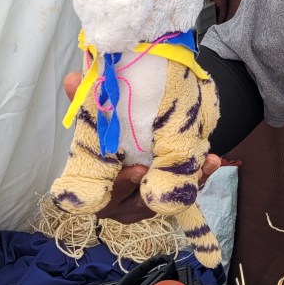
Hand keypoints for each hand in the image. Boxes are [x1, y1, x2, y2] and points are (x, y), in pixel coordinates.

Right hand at [61, 73, 219, 222]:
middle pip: (141, 204)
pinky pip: (185, 193)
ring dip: (188, 181)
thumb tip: (72, 78)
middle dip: (161, 188)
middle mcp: (121, 205)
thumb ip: (88, 107)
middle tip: (176, 168)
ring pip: (167, 200)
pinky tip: (211, 162)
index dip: (122, 187)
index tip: (139, 170)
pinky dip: (199, 178)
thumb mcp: (102, 125)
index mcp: (98, 192)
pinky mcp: (167, 200)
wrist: (136, 148)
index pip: (105, 198)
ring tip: (203, 163)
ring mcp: (145, 206)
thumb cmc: (111, 142)